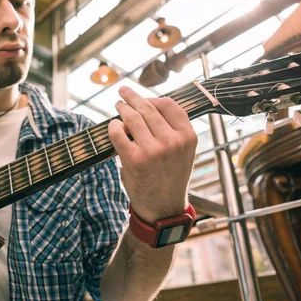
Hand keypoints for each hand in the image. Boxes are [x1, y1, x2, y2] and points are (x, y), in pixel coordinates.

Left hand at [108, 86, 197, 223]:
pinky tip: (113, 126)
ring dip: (122, 109)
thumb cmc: (171, 177)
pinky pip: (118, 133)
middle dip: (133, 97)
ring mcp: (153, 150)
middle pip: (148, 108)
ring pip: (133, 118)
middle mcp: (172, 141)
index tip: (143, 98)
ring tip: (118, 106)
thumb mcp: (183, 152)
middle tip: (123, 92)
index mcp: (187, 136)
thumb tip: (149, 106)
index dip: (153, 98)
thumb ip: (173, 131)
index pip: (169, 105)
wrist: (164, 208)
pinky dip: (113, 126)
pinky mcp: (134, 159)